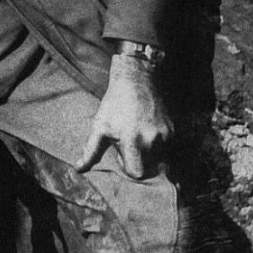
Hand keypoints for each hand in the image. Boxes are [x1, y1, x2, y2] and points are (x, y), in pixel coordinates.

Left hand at [77, 53, 171, 178]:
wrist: (136, 79)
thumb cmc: (114, 103)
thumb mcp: (100, 125)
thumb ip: (90, 151)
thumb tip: (79, 170)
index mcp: (132, 140)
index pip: (136, 173)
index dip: (127, 166)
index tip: (122, 152)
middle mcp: (152, 139)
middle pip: (147, 167)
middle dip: (138, 159)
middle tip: (129, 140)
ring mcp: (165, 135)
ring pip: (157, 158)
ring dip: (147, 150)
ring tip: (137, 131)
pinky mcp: (173, 130)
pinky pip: (166, 147)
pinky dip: (156, 143)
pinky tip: (147, 127)